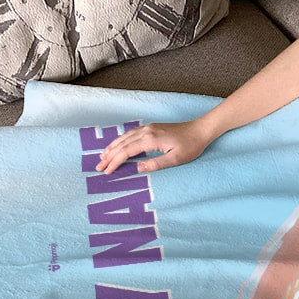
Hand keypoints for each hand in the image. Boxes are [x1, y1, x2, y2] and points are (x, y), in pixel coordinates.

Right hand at [96, 121, 212, 173]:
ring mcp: (148, 128)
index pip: (127, 152)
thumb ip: (156, 164)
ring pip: (124, 137)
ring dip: (112, 147)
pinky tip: (117, 145)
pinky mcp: (151, 128)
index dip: (115, 162)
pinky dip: (121, 141)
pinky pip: (130, 134)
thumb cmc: (190, 146)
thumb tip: (138, 169)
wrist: (199, 130)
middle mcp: (146, 131)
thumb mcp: (175, 159)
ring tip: (103, 156)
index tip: (107, 171)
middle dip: (109, 155)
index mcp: (150, 140)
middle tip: (99, 166)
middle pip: (122, 144)